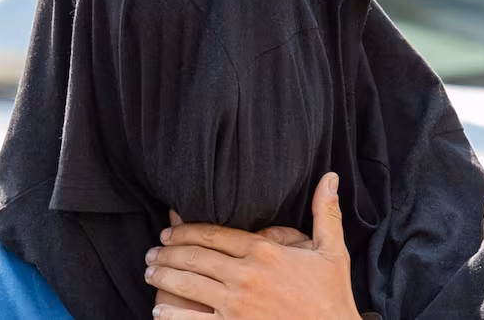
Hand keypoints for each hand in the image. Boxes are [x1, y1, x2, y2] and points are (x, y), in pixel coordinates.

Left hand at [144, 172, 361, 318]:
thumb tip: (330, 177)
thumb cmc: (334, 298)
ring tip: (149, 273)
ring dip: (163, 277)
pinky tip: (159, 311)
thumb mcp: (333, 252)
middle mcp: (246, 276)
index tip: (169, 232)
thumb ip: (325, 213)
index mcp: (265, 252)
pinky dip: (171, 316)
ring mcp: (236, 306)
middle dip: (167, 253)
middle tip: (152, 252)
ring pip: (187, 285)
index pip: (214, 234)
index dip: (185, 231)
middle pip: (195, 257)